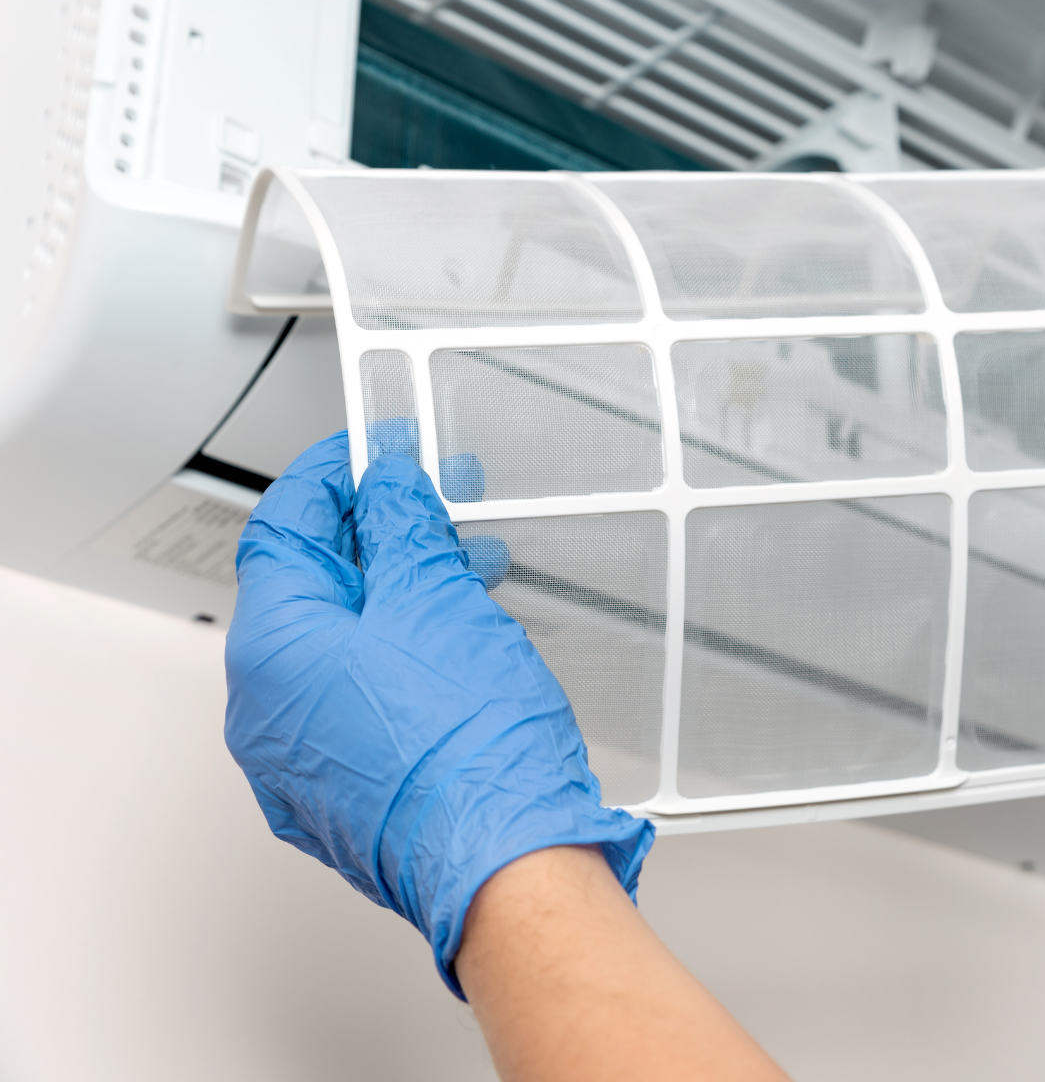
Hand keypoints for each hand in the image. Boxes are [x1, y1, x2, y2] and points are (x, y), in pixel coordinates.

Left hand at [224, 431, 652, 996]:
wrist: (508, 859)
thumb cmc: (469, 749)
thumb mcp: (437, 599)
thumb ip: (402, 528)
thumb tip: (386, 488)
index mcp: (270, 652)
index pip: (281, 530)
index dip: (331, 479)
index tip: (372, 454)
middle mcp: (267, 714)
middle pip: (311, 592)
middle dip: (378, 539)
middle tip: (432, 505)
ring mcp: (302, 763)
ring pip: (341, 651)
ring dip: (400, 598)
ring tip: (467, 572)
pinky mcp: (347, 796)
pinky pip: (360, 704)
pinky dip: (402, 659)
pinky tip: (457, 643)